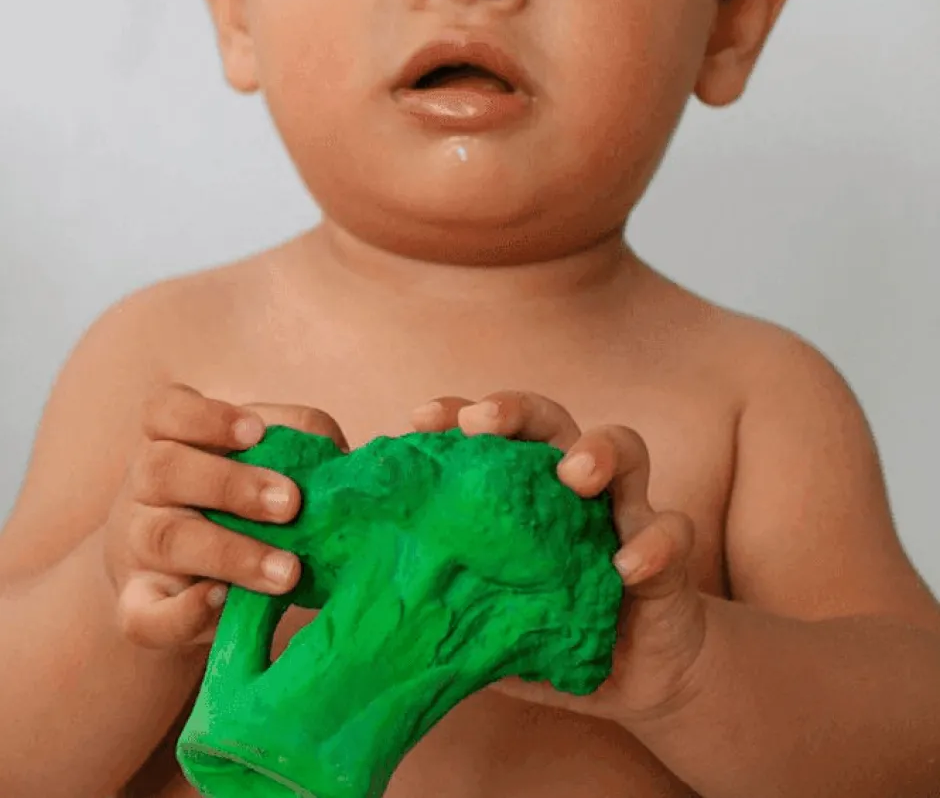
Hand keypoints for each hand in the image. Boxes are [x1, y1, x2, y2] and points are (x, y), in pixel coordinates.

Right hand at [103, 383, 347, 649]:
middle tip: (291, 504)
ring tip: (288, 570)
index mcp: (172, 437)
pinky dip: (184, 611)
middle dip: (232, 485)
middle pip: (165, 469)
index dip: (207, 417)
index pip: (166, 410)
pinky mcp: (139, 606)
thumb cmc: (237, 498)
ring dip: (232, 553)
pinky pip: (144, 614)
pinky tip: (224, 601)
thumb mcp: (259, 460)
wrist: (185, 573)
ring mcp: (135, 546)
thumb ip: (298, 447)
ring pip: (166, 539)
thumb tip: (341, 458)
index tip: (256, 431)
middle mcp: (144, 485)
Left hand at [412, 391, 705, 727]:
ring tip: (575, 474)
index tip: (419, 421)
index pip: (489, 436)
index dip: (455, 417)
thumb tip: (356, 607)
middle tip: (484, 423)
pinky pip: (670, 535)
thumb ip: (437, 601)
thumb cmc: (543, 632)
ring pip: (625, 449)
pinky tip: (625, 567)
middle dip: (517, 411)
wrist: (631, 676)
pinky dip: (652, 544)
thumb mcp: (480, 617)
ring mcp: (622, 512)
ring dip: (599, 451)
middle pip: (550, 420)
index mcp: (521, 491)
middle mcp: (571, 486)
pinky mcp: (665, 555)